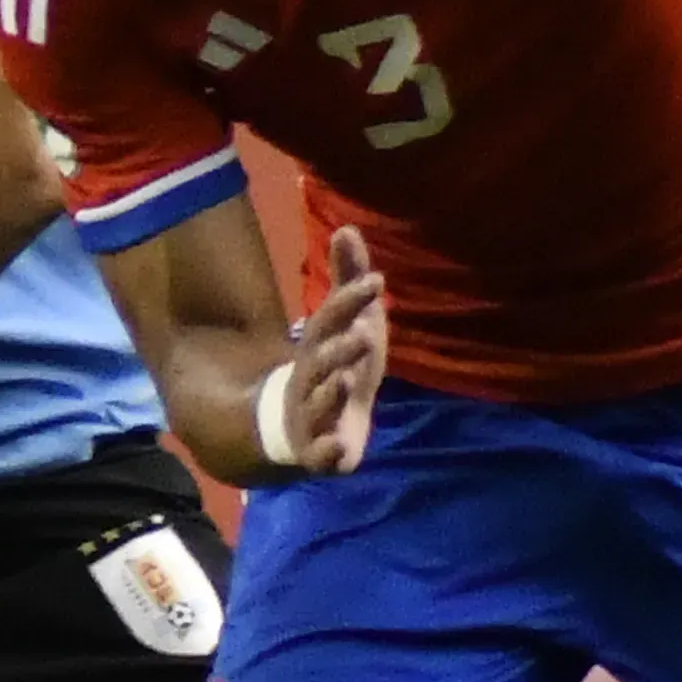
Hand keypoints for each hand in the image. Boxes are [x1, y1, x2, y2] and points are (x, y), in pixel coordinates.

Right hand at [266, 226, 391, 476]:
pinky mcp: (320, 451)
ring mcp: (312, 415)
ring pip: (318, 404)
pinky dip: (327, 451)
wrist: (304, 426)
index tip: (377, 282)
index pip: (330, 320)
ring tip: (346, 378)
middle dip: (339, 349)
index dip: (351, 301)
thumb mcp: (350, 322)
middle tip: (364, 336)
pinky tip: (339, 449)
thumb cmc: (335, 363)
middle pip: (320, 362)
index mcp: (319, 346)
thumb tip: (347, 227)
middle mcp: (310, 378)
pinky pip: (320, 454)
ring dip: (330, 392)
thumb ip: (347, 280)